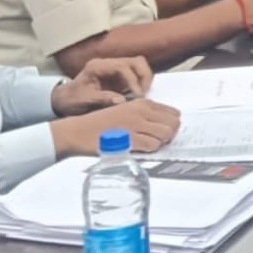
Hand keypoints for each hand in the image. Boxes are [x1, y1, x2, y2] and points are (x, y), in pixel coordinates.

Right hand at [50, 98, 180, 157]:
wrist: (79, 131)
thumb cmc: (101, 123)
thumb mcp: (125, 110)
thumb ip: (144, 115)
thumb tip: (166, 125)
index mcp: (141, 103)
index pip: (173, 112)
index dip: (171, 124)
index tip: (164, 130)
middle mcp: (141, 112)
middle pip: (174, 123)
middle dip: (170, 133)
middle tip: (160, 139)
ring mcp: (135, 125)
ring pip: (166, 134)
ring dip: (161, 142)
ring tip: (150, 144)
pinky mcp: (128, 139)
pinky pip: (152, 145)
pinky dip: (151, 149)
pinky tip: (141, 148)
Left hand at [52, 57, 152, 115]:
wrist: (65, 100)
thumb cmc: (72, 100)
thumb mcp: (84, 101)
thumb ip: (102, 99)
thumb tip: (122, 101)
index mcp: (97, 66)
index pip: (122, 66)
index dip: (133, 80)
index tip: (138, 95)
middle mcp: (109, 64)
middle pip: (136, 61)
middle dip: (144, 77)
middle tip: (144, 95)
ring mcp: (116, 69)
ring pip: (139, 66)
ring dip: (145, 80)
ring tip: (143, 97)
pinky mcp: (120, 77)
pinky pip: (137, 75)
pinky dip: (142, 84)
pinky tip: (139, 97)